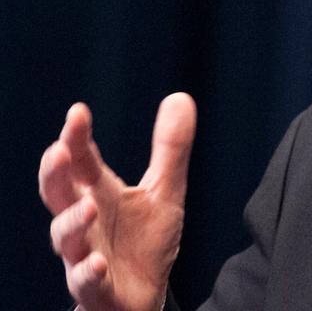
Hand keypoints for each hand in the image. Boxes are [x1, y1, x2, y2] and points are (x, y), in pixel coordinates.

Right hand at [38, 93, 195, 310]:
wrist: (145, 295)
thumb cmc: (144, 240)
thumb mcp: (165, 191)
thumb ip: (170, 148)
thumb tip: (180, 97)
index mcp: (98, 192)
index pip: (80, 160)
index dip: (76, 137)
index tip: (78, 112)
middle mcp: (85, 221)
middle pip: (58, 194)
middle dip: (55, 174)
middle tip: (59, 151)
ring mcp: (84, 254)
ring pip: (65, 237)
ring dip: (73, 221)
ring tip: (90, 206)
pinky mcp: (97, 288)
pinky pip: (86, 281)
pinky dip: (88, 271)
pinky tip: (98, 262)